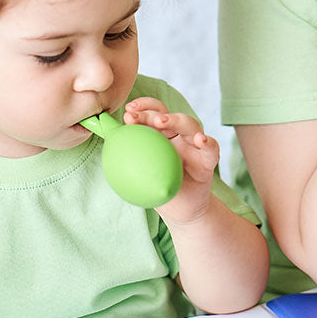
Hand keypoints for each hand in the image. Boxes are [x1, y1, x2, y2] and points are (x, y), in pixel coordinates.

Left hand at [123, 97, 219, 223]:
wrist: (181, 210)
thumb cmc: (158, 187)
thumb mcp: (140, 172)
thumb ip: (128, 154)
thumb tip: (104, 139)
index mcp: (163, 134)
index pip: (154, 113)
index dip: (143, 107)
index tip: (129, 111)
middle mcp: (179, 135)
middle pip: (169, 116)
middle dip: (152, 113)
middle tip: (137, 117)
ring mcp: (194, 146)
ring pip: (190, 125)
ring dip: (177, 120)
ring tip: (162, 122)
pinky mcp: (208, 159)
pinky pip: (211, 147)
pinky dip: (207, 142)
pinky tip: (200, 141)